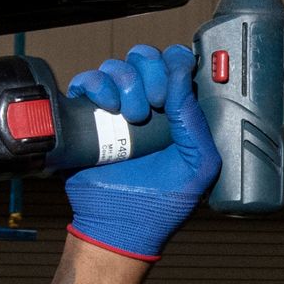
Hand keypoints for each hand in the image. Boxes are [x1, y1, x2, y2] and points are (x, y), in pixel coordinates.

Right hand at [62, 43, 220, 259]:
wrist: (121, 226)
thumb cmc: (162, 202)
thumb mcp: (199, 164)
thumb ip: (195, 120)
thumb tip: (182, 75)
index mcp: (176, 112)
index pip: (175, 64)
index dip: (175, 63)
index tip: (173, 89)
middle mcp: (145, 104)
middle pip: (145, 58)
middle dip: (151, 72)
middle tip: (154, 102)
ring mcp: (114, 109)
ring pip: (117, 66)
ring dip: (126, 82)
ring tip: (130, 116)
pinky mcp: (85, 116)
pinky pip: (86, 81)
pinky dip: (97, 84)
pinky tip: (108, 107)